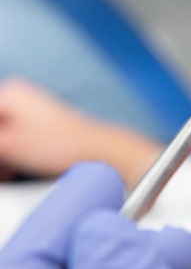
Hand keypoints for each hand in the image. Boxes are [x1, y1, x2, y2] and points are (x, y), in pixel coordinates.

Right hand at [0, 79, 159, 186]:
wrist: (102, 153)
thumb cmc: (62, 145)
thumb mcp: (7, 145)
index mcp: (8, 94)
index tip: (2, 161)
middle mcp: (18, 98)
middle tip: (4, 171)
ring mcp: (29, 113)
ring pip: (0, 137)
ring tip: (6, 174)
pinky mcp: (39, 129)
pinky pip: (11, 141)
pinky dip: (7, 157)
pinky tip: (10, 173)